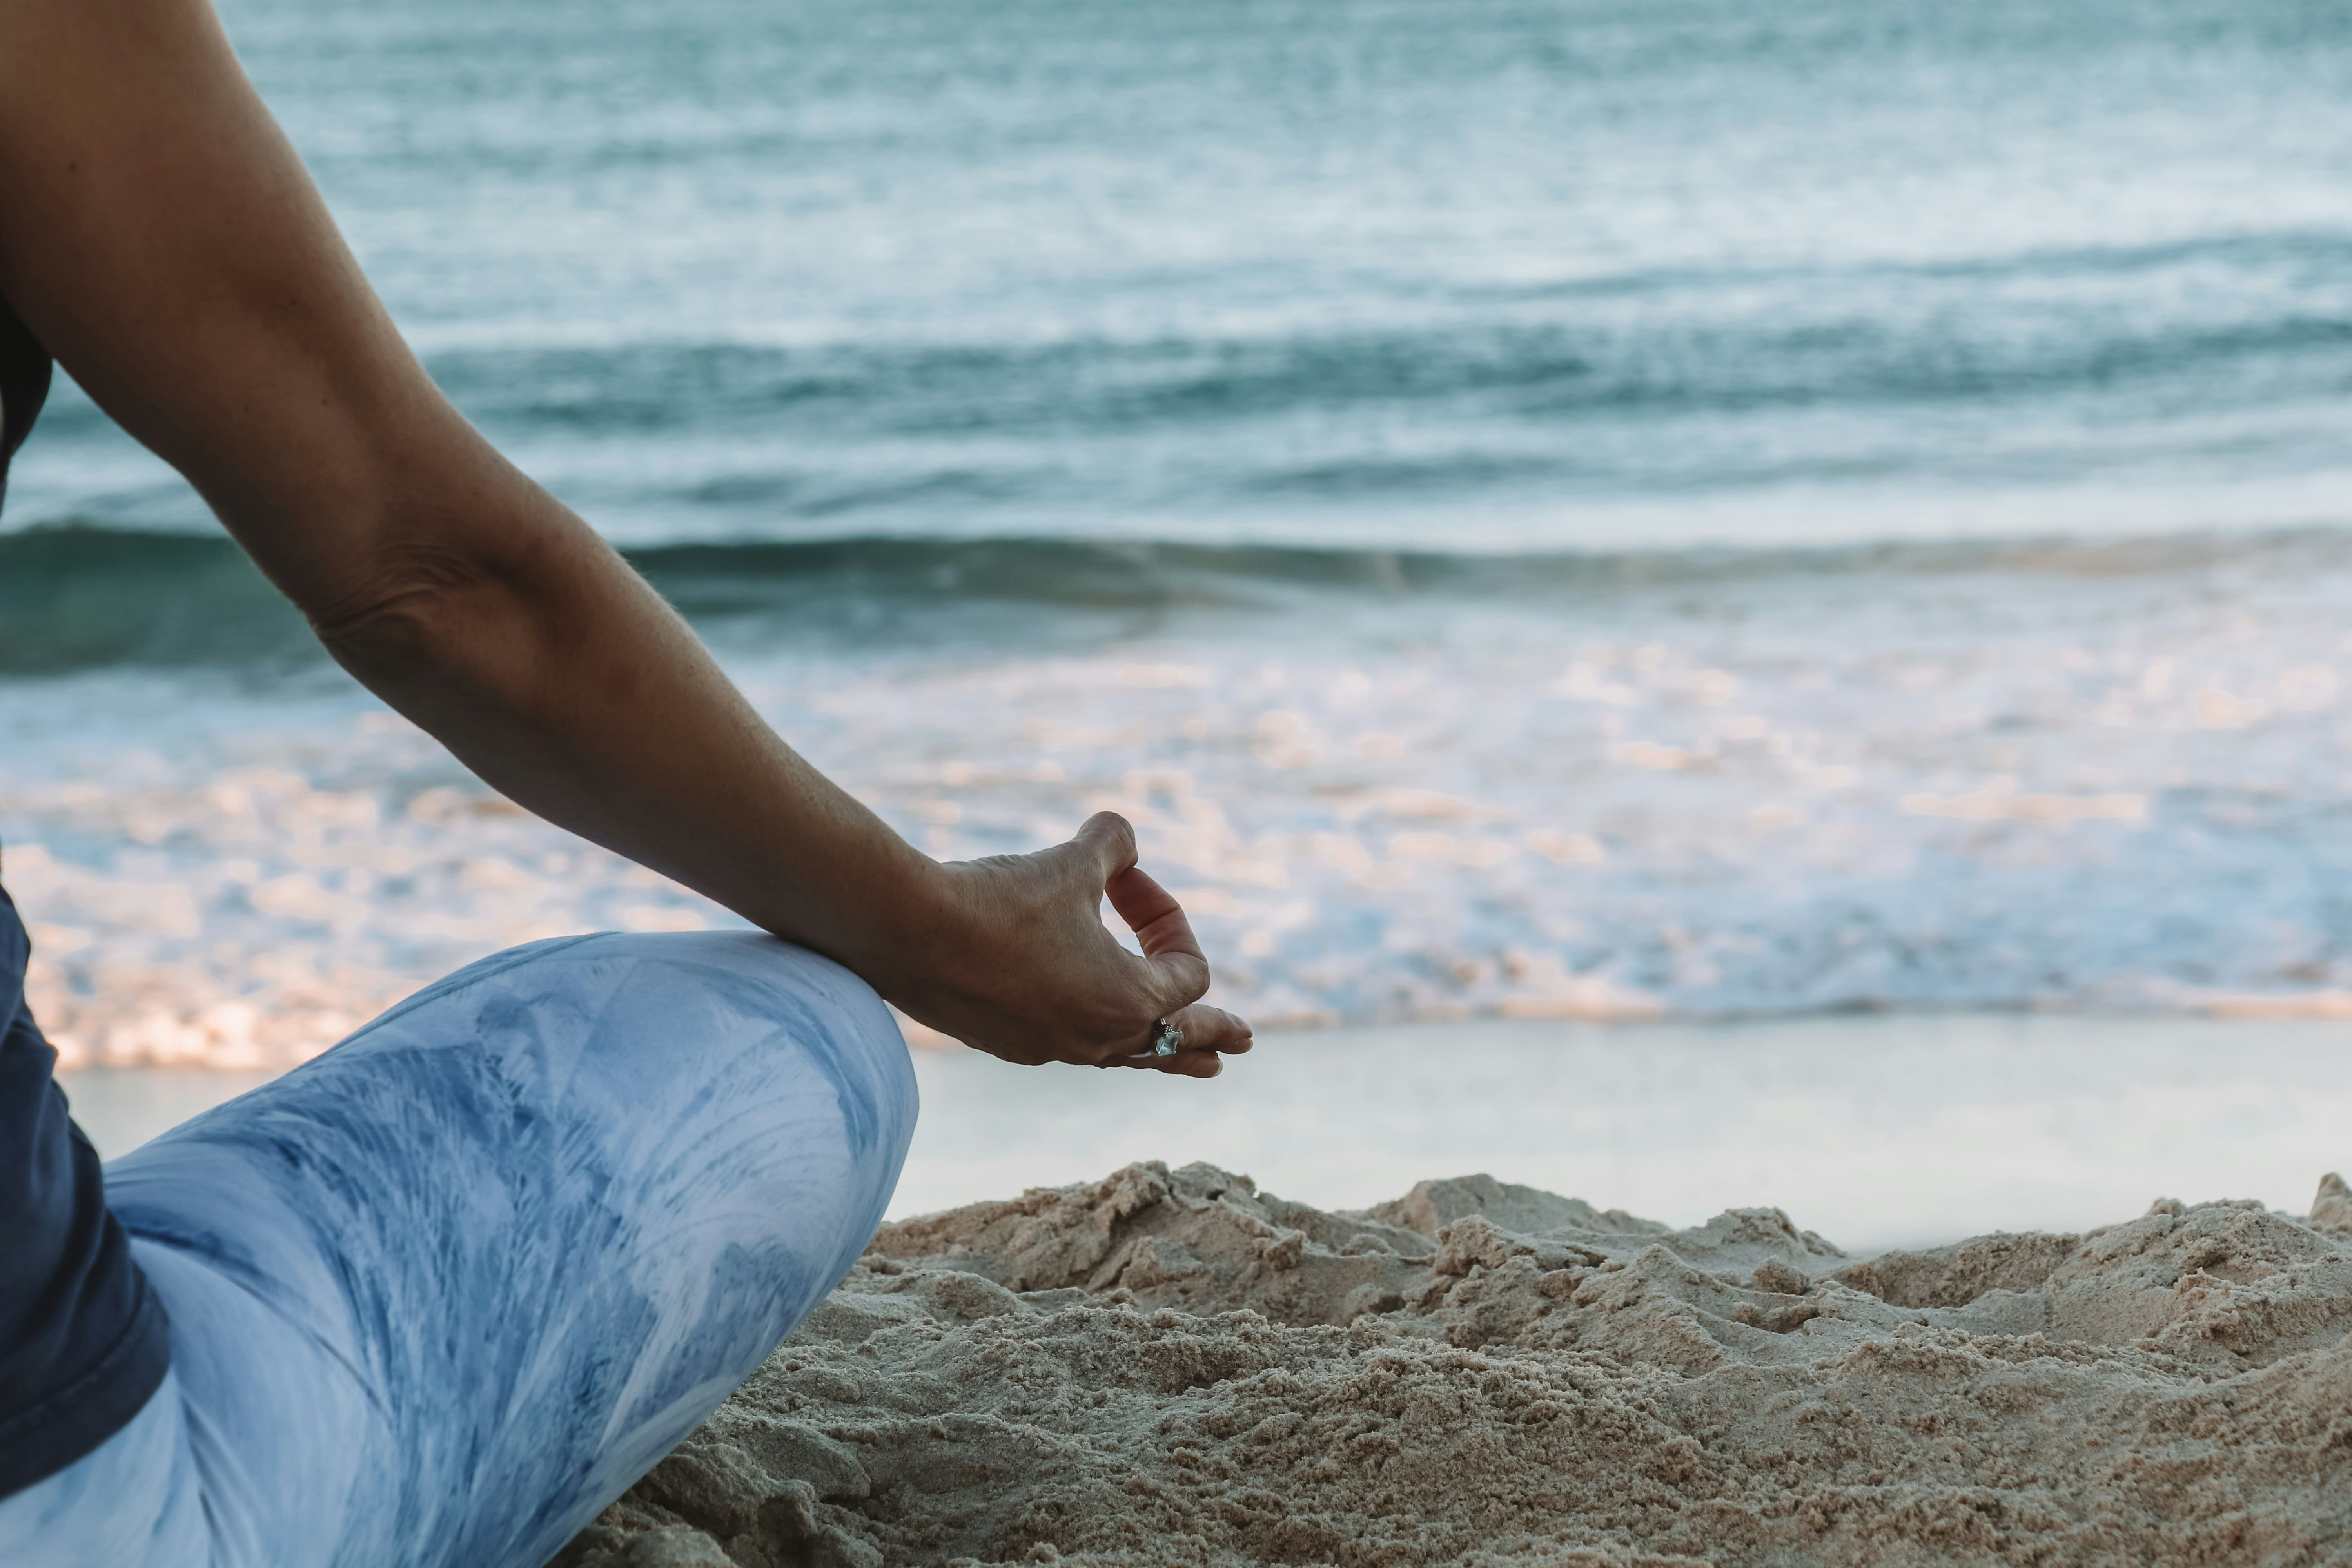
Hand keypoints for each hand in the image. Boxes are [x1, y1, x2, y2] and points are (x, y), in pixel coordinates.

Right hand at [876, 813, 1252, 1077]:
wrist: (909, 932)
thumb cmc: (1000, 899)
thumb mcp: (1072, 861)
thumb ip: (1113, 845)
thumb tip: (1123, 838)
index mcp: (1129, 1001)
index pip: (1187, 971)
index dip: (1168, 916)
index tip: (1126, 879)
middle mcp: (1097, 1038)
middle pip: (1175, 1042)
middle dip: (1212, 1034)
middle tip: (1244, 1042)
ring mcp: (1051, 1048)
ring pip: (1125, 1055)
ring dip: (1162, 1050)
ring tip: (1197, 1062)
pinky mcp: (1009, 1043)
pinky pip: (1071, 1045)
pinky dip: (1094, 1033)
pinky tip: (1088, 1031)